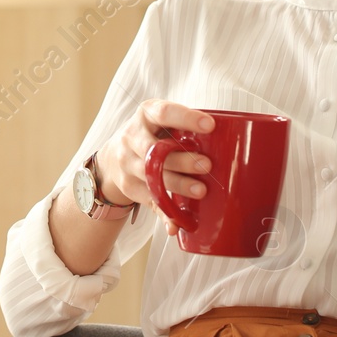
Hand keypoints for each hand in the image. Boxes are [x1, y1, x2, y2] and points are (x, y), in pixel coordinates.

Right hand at [99, 100, 214, 237]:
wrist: (112, 157)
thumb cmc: (149, 135)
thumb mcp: (159, 122)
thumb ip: (182, 126)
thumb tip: (225, 138)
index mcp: (145, 116)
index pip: (164, 113)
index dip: (186, 118)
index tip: (210, 125)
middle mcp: (132, 138)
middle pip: (155, 150)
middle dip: (182, 160)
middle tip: (207, 165)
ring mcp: (128, 164)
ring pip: (152, 178)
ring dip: (178, 185)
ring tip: (200, 190)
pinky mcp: (130, 187)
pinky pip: (149, 202)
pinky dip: (165, 214)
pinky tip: (176, 223)